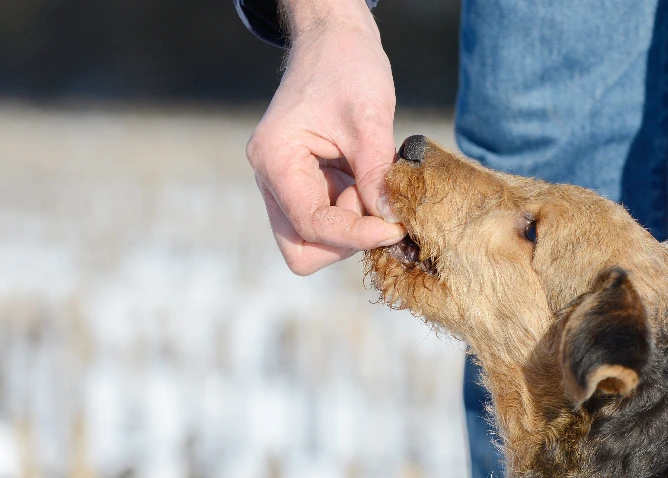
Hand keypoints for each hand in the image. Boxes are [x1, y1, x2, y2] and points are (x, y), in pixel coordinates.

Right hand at [246, 0, 404, 275]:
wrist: (334, 40)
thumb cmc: (347, 67)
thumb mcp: (369, 119)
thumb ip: (376, 174)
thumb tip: (390, 222)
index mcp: (275, 160)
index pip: (311, 224)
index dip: (355, 235)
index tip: (396, 228)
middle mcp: (271, 178)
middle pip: (302, 247)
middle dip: (345, 238)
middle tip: (377, 206)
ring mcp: (285, 184)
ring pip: (315, 239)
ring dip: (352, 224)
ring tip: (372, 182)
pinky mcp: (304, 185)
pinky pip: (328, 219)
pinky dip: (354, 212)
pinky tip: (369, 180)